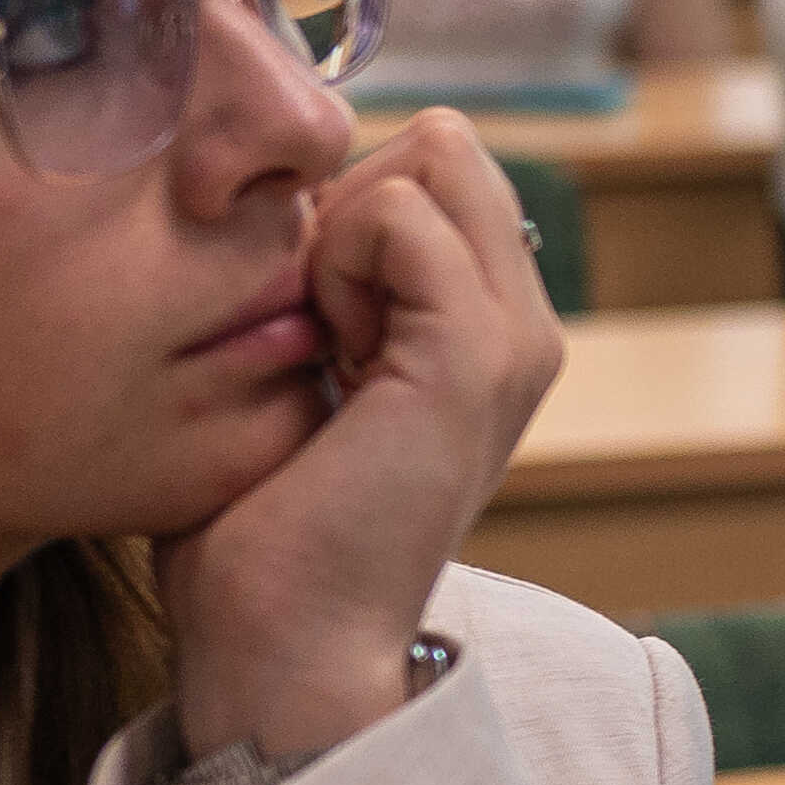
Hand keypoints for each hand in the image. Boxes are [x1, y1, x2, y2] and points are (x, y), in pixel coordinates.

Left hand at [160, 113, 566, 765]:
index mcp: (489, 330)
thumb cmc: (259, 522)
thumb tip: (277, 198)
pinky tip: (326, 350)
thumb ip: (314, 278)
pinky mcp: (477, 355)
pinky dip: (340, 258)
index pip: (437, 163)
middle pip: (447, 145)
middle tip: (312, 320)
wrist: (283, 639)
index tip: (306, 315)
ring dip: (344, 228)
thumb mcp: (297, 368)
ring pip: (435, 159)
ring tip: (322, 338)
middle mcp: (524, 325)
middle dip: (352, 199)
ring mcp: (515, 339)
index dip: (348, 202)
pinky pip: (404, 214)